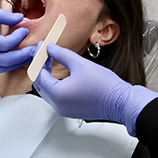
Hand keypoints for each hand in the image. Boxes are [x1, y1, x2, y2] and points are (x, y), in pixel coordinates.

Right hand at [0, 8, 35, 73]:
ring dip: (16, 63)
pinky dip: (5, 65)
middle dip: (24, 55)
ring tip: (27, 55)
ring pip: (2, 69)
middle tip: (34, 48)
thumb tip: (19, 18)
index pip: (7, 44)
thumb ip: (1, 16)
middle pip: (8, 61)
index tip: (24, 30)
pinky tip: (12, 59)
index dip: (18, 37)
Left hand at [33, 42, 157, 135]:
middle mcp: (57, 105)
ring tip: (52, 58)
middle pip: (40, 84)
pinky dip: (55, 83)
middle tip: (45, 52)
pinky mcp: (70, 110)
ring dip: (47, 74)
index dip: (38, 58)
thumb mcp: (79, 63)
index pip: (38, 75)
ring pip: (47, 90)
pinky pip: (56, 96)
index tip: (40, 47)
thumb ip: (61, 54)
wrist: (120, 101)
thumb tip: (49, 48)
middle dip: (41, 66)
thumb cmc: (103, 85)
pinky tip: (61, 72)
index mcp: (57, 95)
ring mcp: (64, 110)